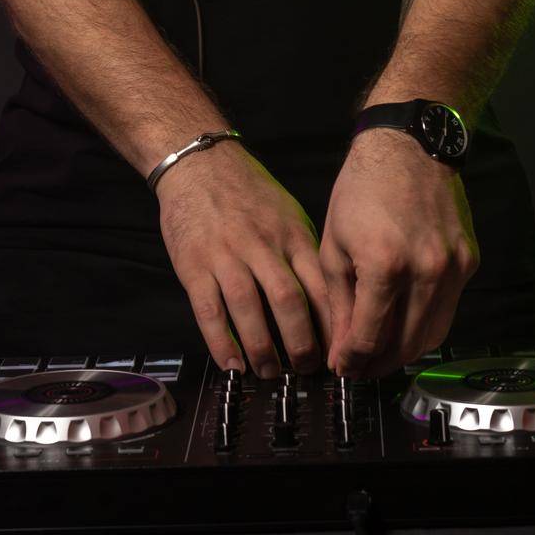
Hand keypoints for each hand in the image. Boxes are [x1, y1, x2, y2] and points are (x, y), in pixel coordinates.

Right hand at [157, 139, 331, 377]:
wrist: (199, 162)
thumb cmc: (247, 189)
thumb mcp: (287, 212)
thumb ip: (303, 252)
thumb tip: (326, 297)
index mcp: (290, 233)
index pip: (319, 283)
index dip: (332, 323)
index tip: (340, 349)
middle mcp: (261, 244)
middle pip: (289, 300)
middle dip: (301, 343)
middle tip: (308, 369)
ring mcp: (226, 255)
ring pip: (249, 309)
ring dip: (263, 350)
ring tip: (271, 372)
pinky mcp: (194, 265)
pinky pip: (210, 310)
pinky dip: (222, 342)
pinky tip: (233, 363)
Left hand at [320, 128, 479, 377]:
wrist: (409, 144)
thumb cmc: (363, 187)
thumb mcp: (336, 242)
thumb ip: (340, 301)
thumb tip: (343, 350)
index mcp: (385, 265)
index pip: (369, 338)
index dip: (351, 361)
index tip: (341, 367)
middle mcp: (426, 271)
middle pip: (405, 347)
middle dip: (378, 365)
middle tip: (359, 366)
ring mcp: (453, 267)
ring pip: (433, 335)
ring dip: (405, 351)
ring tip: (381, 350)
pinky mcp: (468, 261)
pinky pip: (448, 308)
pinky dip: (426, 321)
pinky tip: (405, 317)